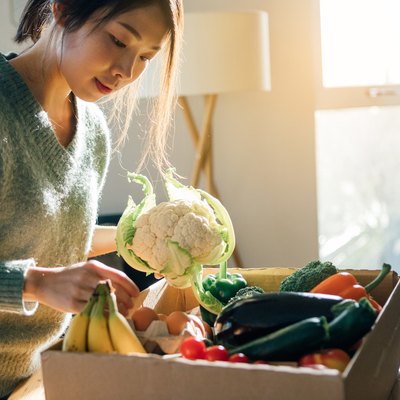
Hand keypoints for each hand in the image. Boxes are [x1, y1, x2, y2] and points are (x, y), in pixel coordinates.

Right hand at [24, 260, 138, 314]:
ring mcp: (80, 291)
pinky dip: (101, 314)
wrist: (45, 282)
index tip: (137, 294)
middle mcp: (88, 277)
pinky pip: (92, 311)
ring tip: (120, 312)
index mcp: (94, 267)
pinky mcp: (74, 304)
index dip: (130, 287)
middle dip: (124, 300)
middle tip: (130, 306)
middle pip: (114, 291)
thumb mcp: (88, 269)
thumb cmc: (71, 276)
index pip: (119, 277)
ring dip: (114, 309)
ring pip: (104, 303)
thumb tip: (124, 289)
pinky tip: (106, 316)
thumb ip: (104, 275)